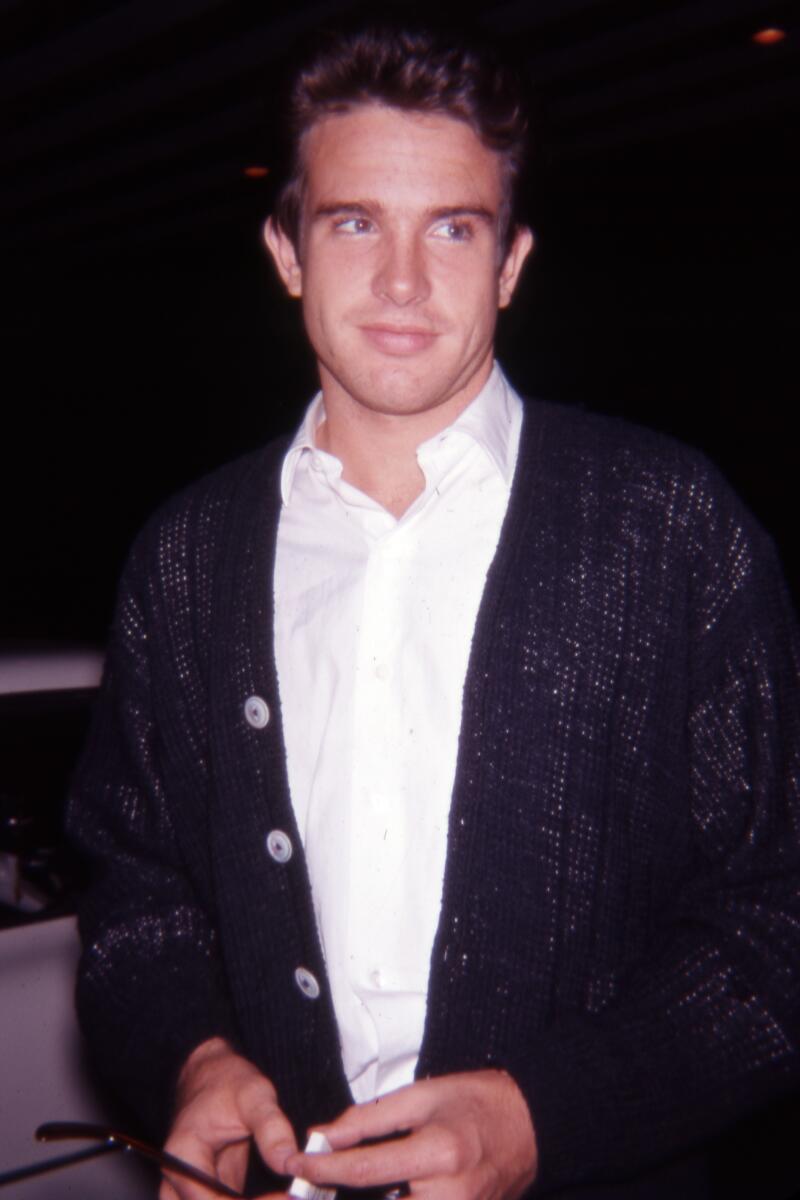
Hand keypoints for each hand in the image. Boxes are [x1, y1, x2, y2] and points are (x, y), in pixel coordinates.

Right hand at [159, 1037, 297, 1199]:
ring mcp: (190, 1189)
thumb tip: (288, 1164)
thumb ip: (271, 1129)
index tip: (285, 1198)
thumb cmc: (226, 1081)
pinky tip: (276, 1198)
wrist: (210, 1074)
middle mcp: (178, 1181)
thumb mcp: (254, 1095)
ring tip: (282, 1197)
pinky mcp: (207, 1192)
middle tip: (288, 1198)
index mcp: (182, 1158)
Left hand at [285, 1069, 537, 1199]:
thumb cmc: (478, 1102)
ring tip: (337, 1188)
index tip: (295, 1164)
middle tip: (306, 1189)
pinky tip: (385, 1192)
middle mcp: (449, 1196)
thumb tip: (325, 1135)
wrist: (533, 1125)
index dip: (323, 1169)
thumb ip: (370, 1118)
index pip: (365, 1170)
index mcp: (438, 1153)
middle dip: (336, 1198)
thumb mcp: (423, 1095)